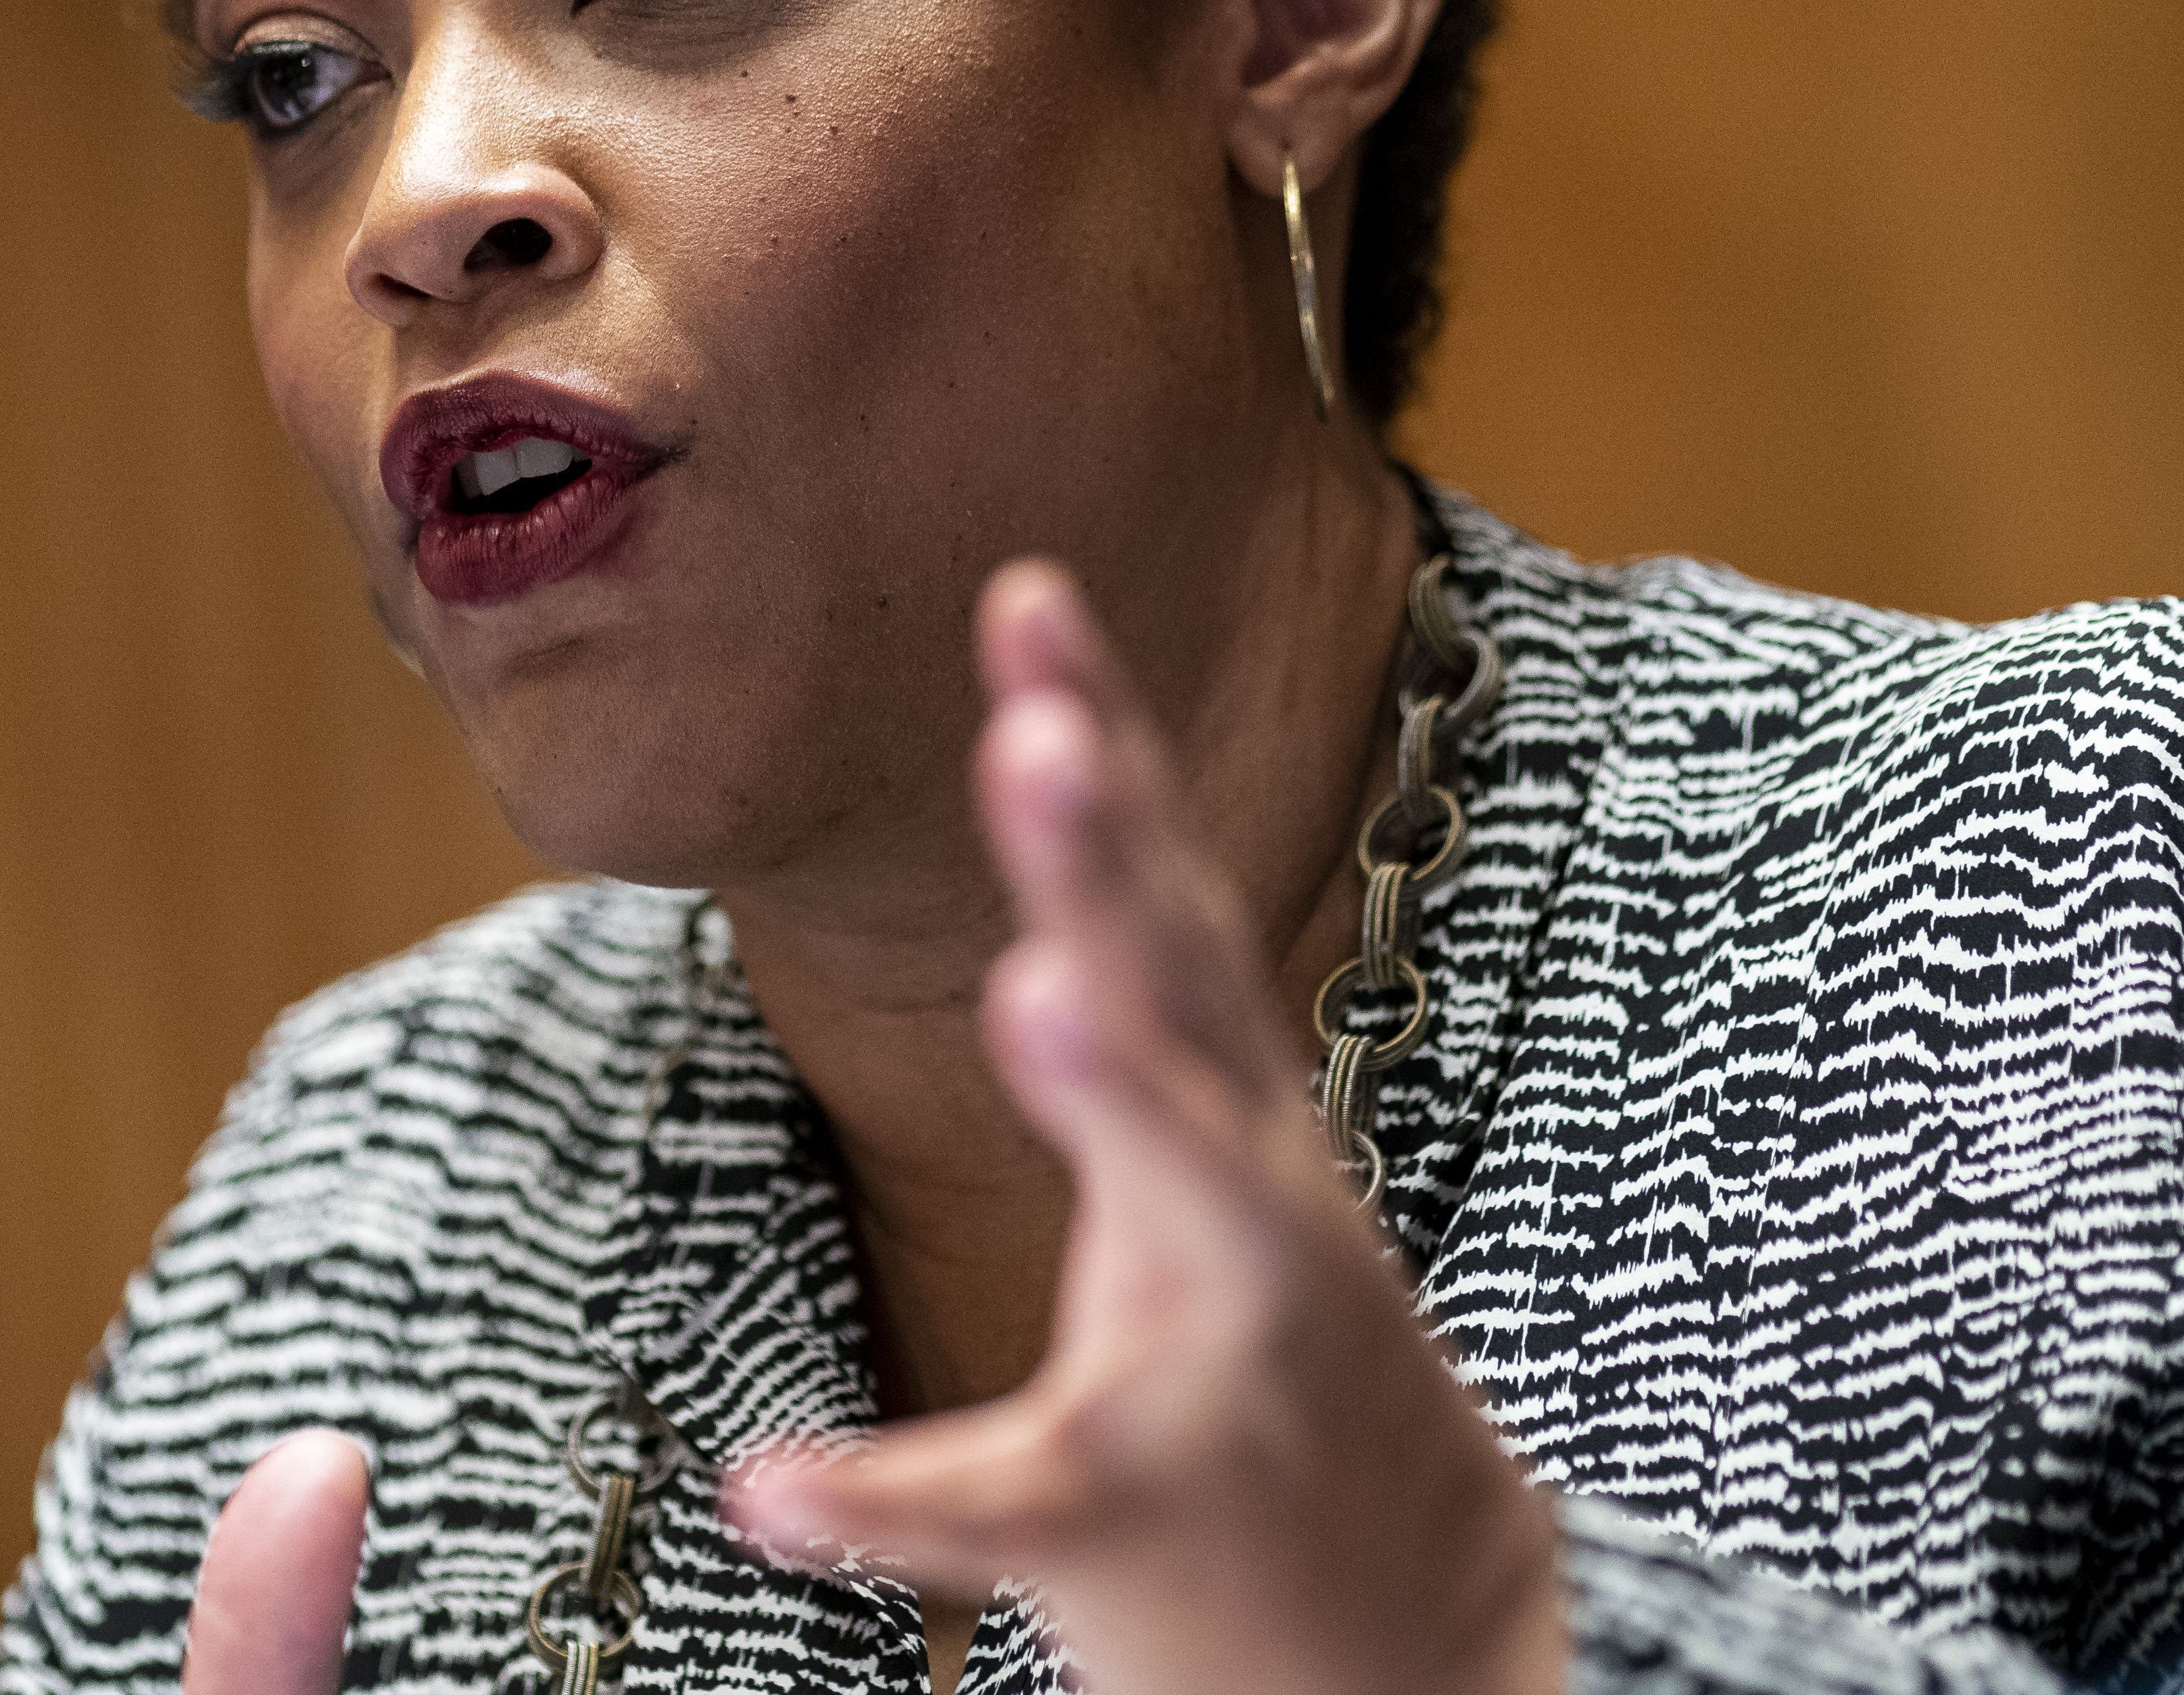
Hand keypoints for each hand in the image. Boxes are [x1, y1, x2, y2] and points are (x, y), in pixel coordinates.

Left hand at [726, 564, 1567, 1694]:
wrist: (1412, 1645)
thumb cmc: (1275, 1361)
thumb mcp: (1224, 1150)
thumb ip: (1145, 979)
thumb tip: (1054, 745)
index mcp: (1233, 1107)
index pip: (1165, 894)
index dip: (1108, 739)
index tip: (1027, 593)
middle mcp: (1252, 1202)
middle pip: (1189, 1002)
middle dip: (1115, 868)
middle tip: (1034, 739)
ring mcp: (1225, 1354)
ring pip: (1192, 1202)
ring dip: (1115, 1090)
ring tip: (1025, 993)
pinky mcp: (1154, 1513)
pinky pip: (1017, 1499)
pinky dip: (894, 1498)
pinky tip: (771, 1491)